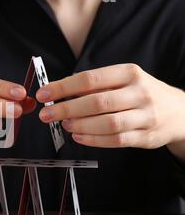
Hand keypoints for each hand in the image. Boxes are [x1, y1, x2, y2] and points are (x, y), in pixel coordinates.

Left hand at [35, 64, 184, 148]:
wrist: (179, 112)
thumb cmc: (140, 93)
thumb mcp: (123, 80)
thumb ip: (95, 85)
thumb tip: (58, 90)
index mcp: (130, 73)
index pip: (90, 79)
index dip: (63, 87)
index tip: (44, 94)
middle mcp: (139, 93)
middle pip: (97, 102)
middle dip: (66, 109)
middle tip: (46, 114)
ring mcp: (145, 116)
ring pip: (107, 123)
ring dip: (80, 125)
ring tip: (64, 125)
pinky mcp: (146, 137)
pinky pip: (116, 140)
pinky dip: (93, 140)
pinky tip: (78, 137)